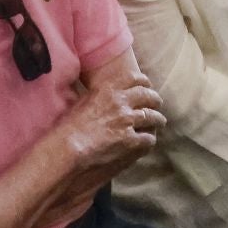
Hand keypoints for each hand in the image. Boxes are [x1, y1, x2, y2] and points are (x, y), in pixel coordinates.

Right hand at [56, 65, 163, 182]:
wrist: (67, 149)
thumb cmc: (67, 129)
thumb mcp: (81, 103)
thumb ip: (97, 96)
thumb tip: (104, 96)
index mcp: (108, 90)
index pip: (134, 78)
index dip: (144, 82)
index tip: (147, 86)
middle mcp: (121, 102)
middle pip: (148, 96)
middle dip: (155, 100)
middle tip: (157, 104)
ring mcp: (128, 122)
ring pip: (153, 117)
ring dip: (157, 120)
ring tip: (159, 122)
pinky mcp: (132, 141)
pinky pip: (149, 138)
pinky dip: (150, 140)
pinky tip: (148, 142)